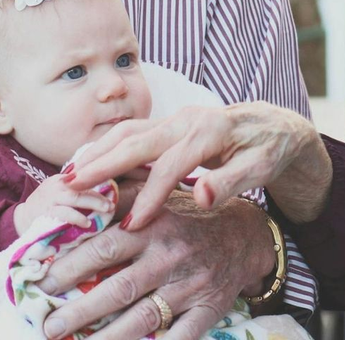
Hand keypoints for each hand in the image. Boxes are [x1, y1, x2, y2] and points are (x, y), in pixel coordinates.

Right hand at [14, 173, 114, 234]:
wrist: (20, 219)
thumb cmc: (46, 207)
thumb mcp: (61, 193)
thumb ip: (79, 191)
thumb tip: (107, 194)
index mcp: (63, 178)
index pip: (85, 176)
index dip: (101, 181)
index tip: (115, 189)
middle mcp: (57, 185)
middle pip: (82, 185)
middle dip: (100, 194)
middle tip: (113, 203)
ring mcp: (50, 198)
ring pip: (75, 197)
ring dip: (93, 204)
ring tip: (106, 210)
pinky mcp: (46, 212)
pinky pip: (64, 213)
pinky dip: (77, 218)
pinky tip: (87, 223)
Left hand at [37, 193, 274, 339]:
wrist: (246, 235)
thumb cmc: (191, 216)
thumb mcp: (161, 194)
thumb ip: (124, 192)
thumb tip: (79, 185)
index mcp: (156, 225)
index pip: (107, 247)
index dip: (72, 265)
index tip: (43, 281)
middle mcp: (170, 256)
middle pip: (119, 288)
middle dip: (80, 311)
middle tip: (48, 326)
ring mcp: (190, 286)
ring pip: (142, 318)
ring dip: (106, 337)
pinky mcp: (207, 310)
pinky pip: (179, 337)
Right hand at [66, 102, 332, 227]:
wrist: (276, 125)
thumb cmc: (270, 150)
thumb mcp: (262, 168)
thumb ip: (232, 182)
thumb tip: (202, 197)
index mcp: (210, 131)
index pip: (172, 166)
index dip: (150, 196)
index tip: (131, 226)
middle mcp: (188, 119)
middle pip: (138, 140)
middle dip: (103, 164)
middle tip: (70, 187)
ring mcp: (177, 118)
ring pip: (129, 132)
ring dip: (98, 151)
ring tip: (68, 175)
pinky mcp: (171, 123)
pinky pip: (133, 133)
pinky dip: (108, 146)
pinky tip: (88, 163)